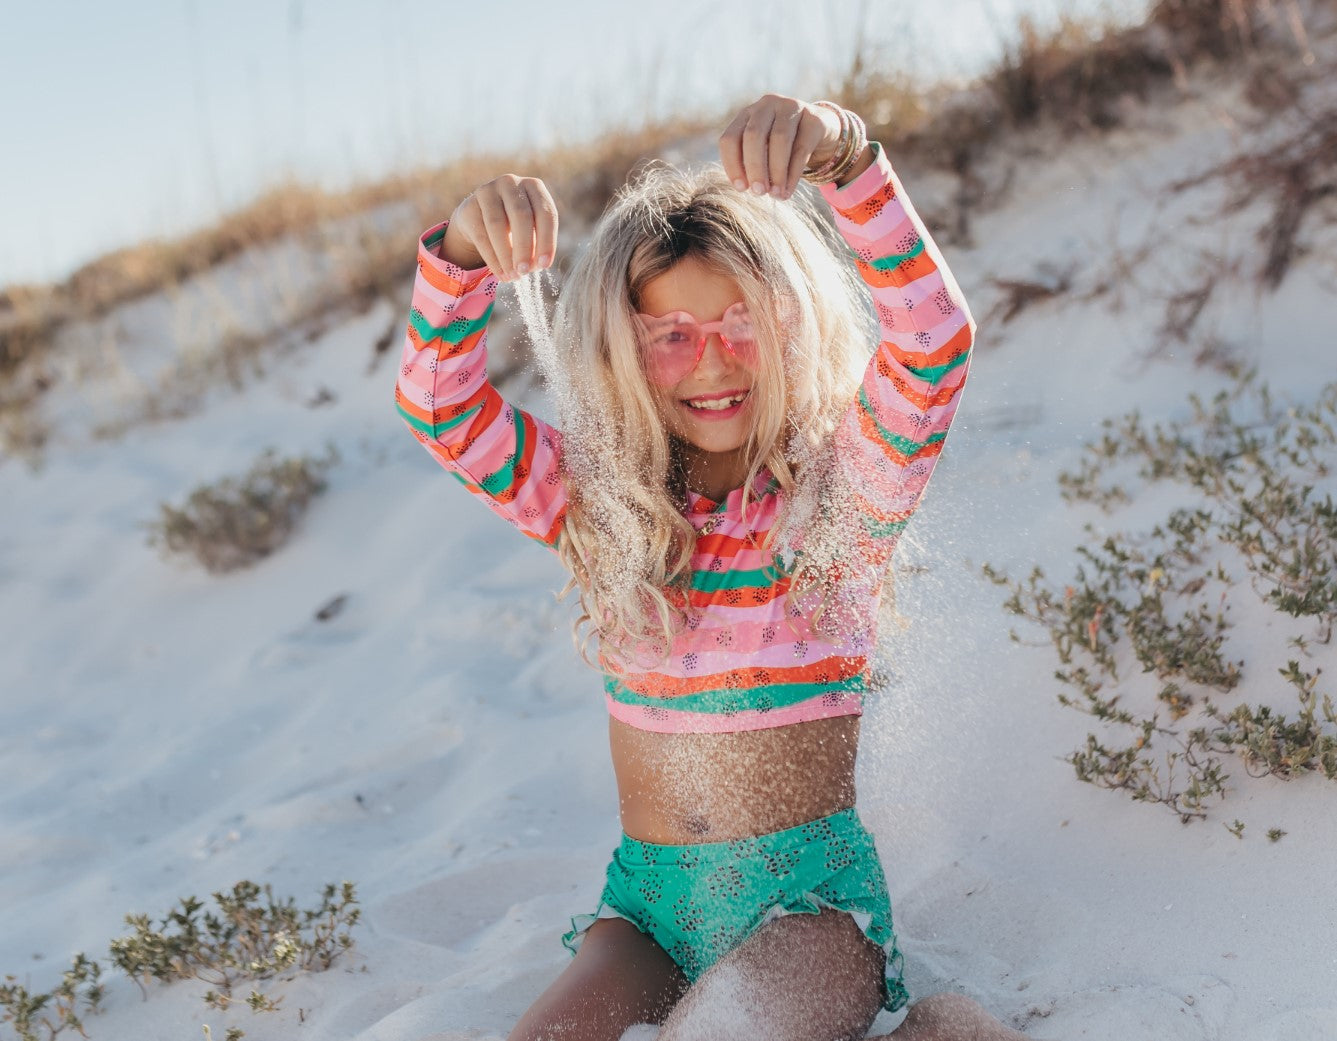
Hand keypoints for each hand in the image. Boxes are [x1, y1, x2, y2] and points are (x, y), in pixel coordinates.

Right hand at [440, 174, 558, 280]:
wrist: (480, 216)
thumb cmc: (514, 224)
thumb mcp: (531, 228)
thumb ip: (537, 243)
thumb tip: (534, 265)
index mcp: (534, 186)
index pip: (545, 213)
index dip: (547, 241)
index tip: (544, 265)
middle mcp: (510, 183)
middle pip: (521, 216)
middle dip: (524, 247)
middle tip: (525, 271)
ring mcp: (487, 191)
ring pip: (497, 225)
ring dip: (506, 255)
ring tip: (513, 276)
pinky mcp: (469, 207)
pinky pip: (482, 236)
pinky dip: (493, 259)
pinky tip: (501, 274)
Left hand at [718, 94, 843, 200]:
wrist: (820, 130)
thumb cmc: (783, 146)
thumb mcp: (763, 151)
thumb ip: (752, 165)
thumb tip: (749, 187)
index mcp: (747, 114)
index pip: (731, 138)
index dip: (732, 165)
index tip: (741, 188)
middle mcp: (768, 105)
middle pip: (754, 135)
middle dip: (754, 167)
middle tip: (758, 192)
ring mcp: (792, 107)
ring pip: (780, 139)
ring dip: (776, 172)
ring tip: (775, 194)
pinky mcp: (814, 119)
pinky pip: (802, 149)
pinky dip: (793, 174)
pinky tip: (788, 191)